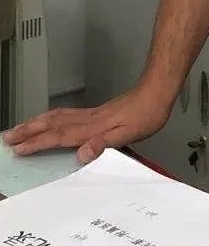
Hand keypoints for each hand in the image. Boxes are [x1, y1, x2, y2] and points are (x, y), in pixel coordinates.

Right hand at [2, 84, 173, 163]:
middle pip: (51, 123)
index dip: (38, 143)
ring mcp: (91, 114)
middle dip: (28, 130)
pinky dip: (50, 118)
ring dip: (35, 122)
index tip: (19, 149)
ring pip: (56, 116)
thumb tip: (82, 153)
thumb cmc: (147, 114)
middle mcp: (88, 119)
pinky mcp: (96, 112)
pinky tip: (49, 121)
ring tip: (20, 129)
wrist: (157, 92)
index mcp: (93, 127)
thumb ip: (105, 143)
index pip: (59, 136)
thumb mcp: (131, 133)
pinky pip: (66, 114)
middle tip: (8, 137)